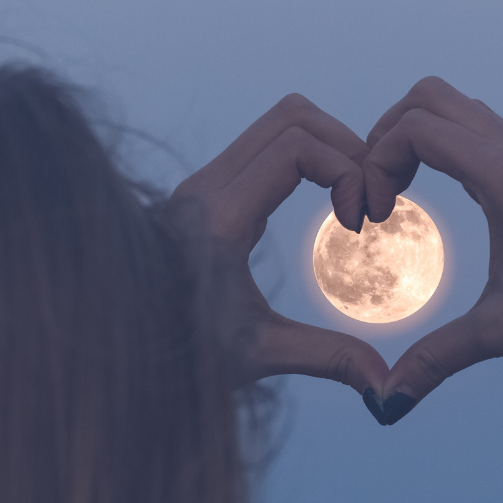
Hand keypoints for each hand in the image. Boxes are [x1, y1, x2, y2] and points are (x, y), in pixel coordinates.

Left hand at [171, 94, 388, 393]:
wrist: (119, 345)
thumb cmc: (178, 353)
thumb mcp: (258, 354)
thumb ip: (327, 358)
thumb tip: (383, 385)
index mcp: (218, 221)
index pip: (297, 148)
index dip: (346, 170)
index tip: (360, 221)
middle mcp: (204, 190)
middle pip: (292, 117)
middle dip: (344, 146)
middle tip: (367, 198)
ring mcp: (201, 185)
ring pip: (276, 124)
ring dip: (325, 146)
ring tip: (350, 196)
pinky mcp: (204, 192)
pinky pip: (263, 146)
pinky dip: (304, 156)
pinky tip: (322, 201)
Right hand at [361, 77, 502, 422]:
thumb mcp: (496, 334)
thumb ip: (432, 359)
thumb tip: (386, 401)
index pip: (416, 128)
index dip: (375, 162)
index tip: (372, 215)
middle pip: (432, 97)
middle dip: (388, 134)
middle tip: (375, 189)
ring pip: (462, 110)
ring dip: (421, 137)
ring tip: (402, 190)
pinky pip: (487, 135)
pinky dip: (452, 149)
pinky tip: (450, 198)